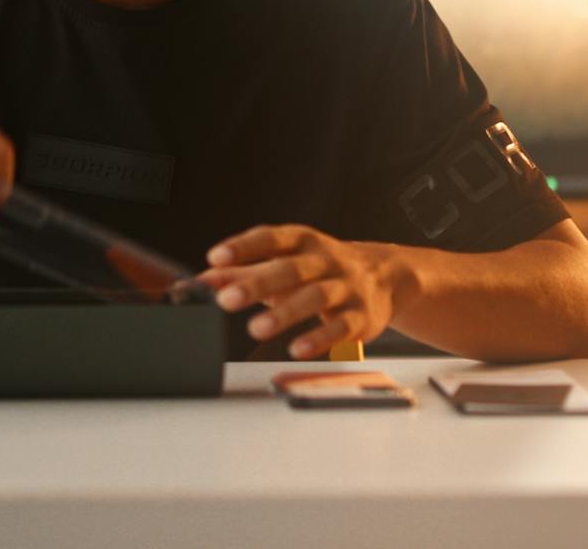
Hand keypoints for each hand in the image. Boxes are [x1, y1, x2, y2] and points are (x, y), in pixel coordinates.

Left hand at [198, 225, 410, 359]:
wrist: (386, 275)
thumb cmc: (321, 269)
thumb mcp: (284, 263)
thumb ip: (244, 270)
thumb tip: (201, 280)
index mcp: (303, 242)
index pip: (272, 238)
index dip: (244, 246)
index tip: (216, 257)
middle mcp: (326, 260)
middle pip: (290, 269)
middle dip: (257, 283)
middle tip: (225, 299)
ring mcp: (346, 287)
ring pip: (316, 297)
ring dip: (285, 314)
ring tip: (255, 329)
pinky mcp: (362, 316)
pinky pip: (340, 327)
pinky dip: (319, 338)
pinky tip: (297, 349)